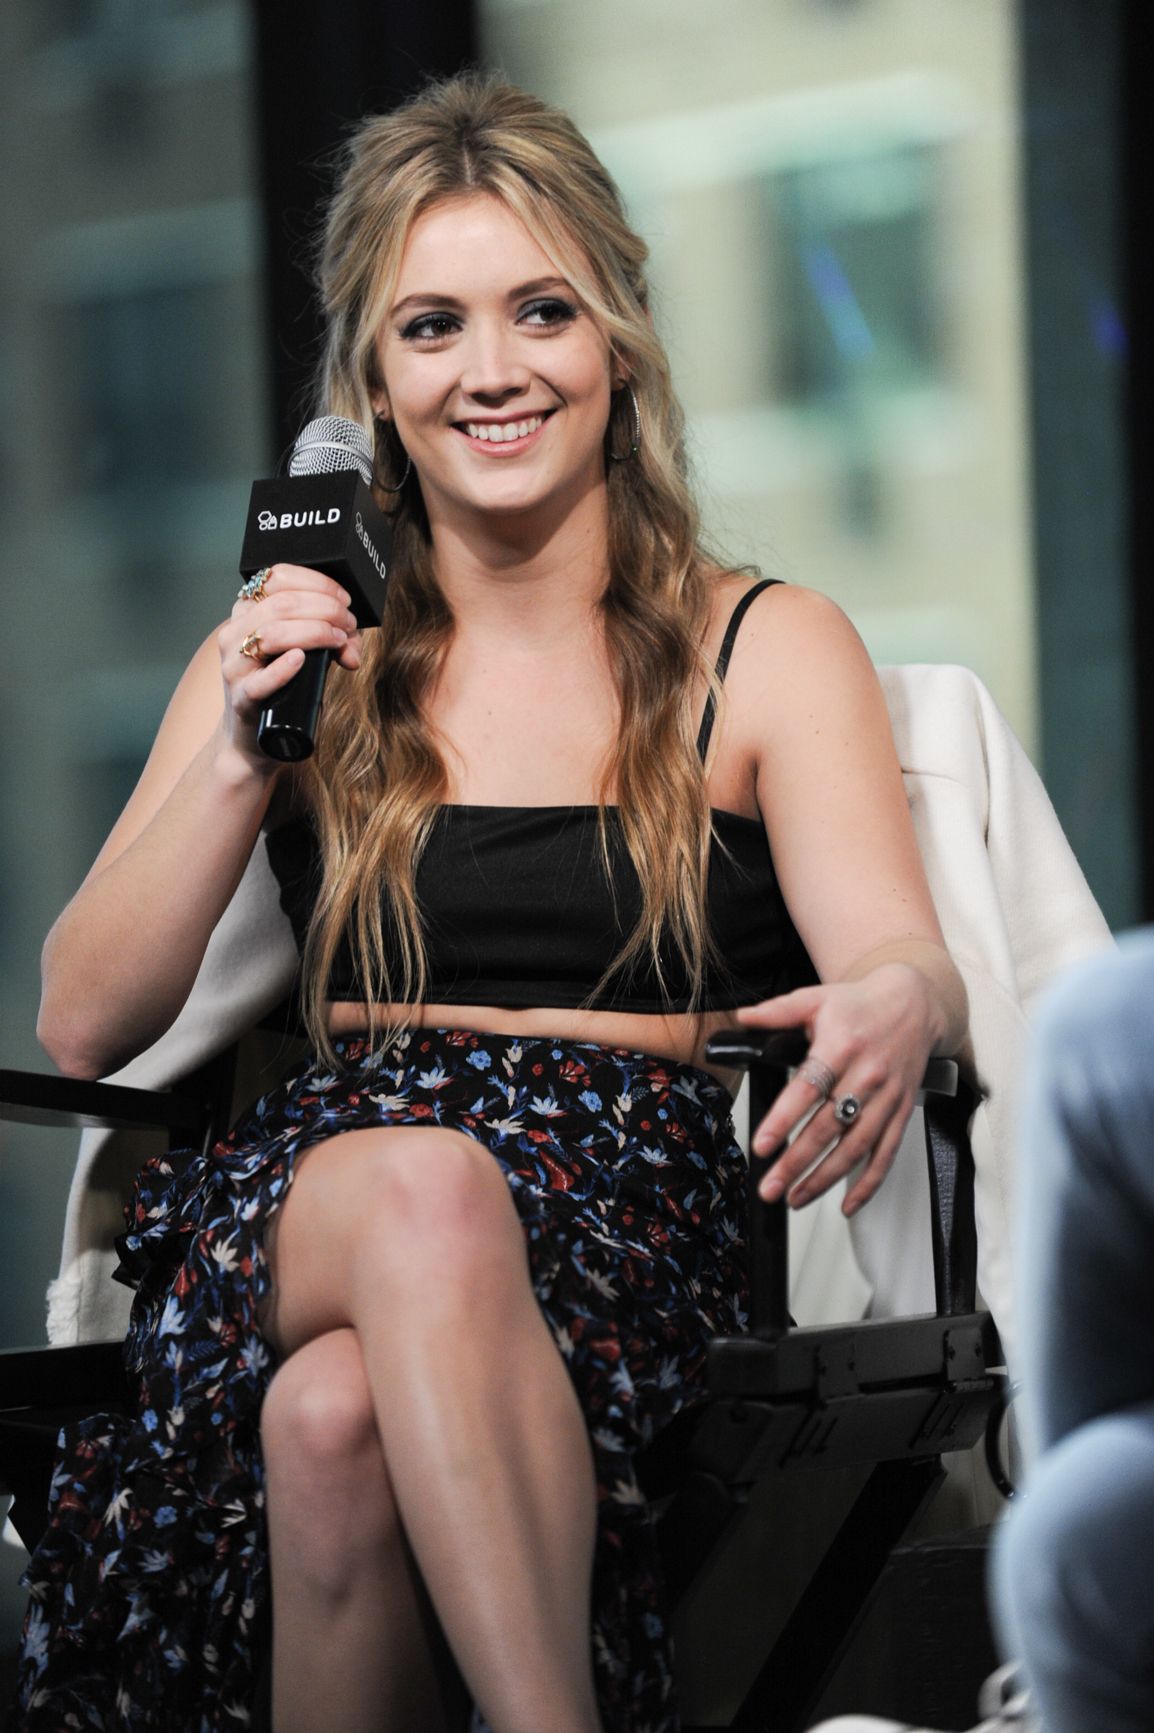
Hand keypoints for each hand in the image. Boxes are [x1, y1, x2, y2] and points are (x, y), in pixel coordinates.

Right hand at [217, 563, 362, 765]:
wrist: (256, 737)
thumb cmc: (283, 687)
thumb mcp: (304, 652)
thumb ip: (329, 638)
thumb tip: (352, 644)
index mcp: (245, 612)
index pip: (277, 577)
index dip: (317, 583)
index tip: (344, 599)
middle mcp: (234, 633)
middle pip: (281, 604)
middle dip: (325, 609)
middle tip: (348, 624)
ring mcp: (234, 665)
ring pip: (272, 634)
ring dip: (314, 632)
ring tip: (338, 641)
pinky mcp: (242, 698)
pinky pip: (261, 680)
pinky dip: (284, 667)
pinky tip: (303, 659)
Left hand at [735, 963, 936, 1215]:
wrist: (914, 1004)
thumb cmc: (860, 1005)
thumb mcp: (815, 998)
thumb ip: (777, 1011)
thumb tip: (743, 1018)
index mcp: (842, 1046)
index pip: (809, 1089)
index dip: (785, 1120)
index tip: (763, 1145)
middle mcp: (867, 1076)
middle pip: (829, 1127)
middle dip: (797, 1163)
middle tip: (770, 1187)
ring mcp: (887, 1098)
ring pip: (856, 1148)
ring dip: (825, 1179)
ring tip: (796, 1198)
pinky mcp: (901, 1112)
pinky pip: (886, 1154)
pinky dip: (869, 1184)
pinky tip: (847, 1204)